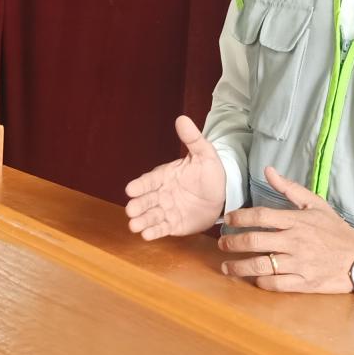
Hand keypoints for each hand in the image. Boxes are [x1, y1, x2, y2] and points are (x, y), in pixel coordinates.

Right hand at [124, 115, 226, 239]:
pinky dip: (154, 232)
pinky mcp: (173, 225)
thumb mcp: (204, 154)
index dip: (140, 185)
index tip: (130, 189)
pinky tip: (146, 236)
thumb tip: (182, 118)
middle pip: (146, 199)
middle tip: (130, 210)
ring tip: (134, 226)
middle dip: (137, 205)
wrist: (222, 195)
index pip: (150, 180)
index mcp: (165, 176)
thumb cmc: (210, 173)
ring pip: (151, 215)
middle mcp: (161, 193)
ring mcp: (166, 209)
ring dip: (142, 220)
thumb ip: (192, 139)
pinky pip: (162, 228)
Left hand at [217, 166, 353, 292]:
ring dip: (239, 267)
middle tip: (221, 243)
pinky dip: (261, 282)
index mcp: (296, 221)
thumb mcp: (316, 204)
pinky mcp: (304, 283)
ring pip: (261, 266)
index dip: (240, 217)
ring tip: (226, 267)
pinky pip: (276, 284)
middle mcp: (295, 242)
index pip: (261, 216)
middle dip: (233, 242)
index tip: (228, 219)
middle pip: (255, 241)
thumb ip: (290, 189)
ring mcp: (299, 264)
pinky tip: (253, 278)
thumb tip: (268, 170)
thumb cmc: (334, 230)